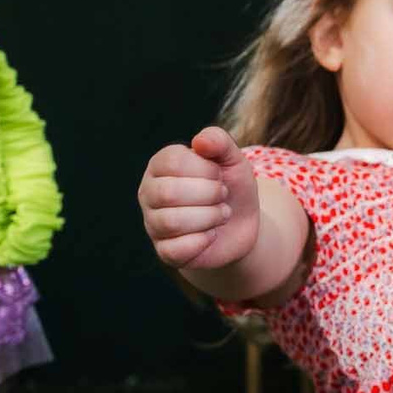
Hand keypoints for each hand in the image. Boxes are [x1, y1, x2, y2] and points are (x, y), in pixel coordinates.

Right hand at [138, 127, 260, 270]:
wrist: (242, 225)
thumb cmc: (231, 186)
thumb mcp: (233, 160)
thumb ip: (219, 142)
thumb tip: (199, 142)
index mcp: (161, 164)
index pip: (173, 162)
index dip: (205, 170)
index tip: (219, 175)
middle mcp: (150, 192)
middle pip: (168, 193)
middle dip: (208, 195)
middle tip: (222, 195)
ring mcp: (153, 223)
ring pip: (171, 222)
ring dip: (209, 217)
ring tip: (221, 214)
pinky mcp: (164, 251)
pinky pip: (175, 249)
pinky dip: (203, 241)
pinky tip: (211, 234)